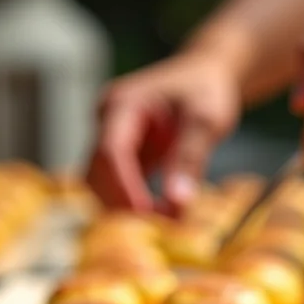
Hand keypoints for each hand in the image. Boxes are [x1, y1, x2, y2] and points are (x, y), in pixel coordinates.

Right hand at [87, 51, 240, 213]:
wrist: (202, 75)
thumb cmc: (205, 89)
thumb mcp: (206, 119)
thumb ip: (190, 158)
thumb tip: (177, 204)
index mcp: (122, 104)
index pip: (110, 151)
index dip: (124, 188)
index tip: (147, 215)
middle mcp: (106, 121)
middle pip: (97, 172)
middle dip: (123, 203)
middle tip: (162, 228)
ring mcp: (109, 138)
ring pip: (100, 183)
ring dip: (126, 207)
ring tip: (168, 223)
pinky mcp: (119, 155)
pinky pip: (115, 185)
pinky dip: (133, 203)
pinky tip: (162, 216)